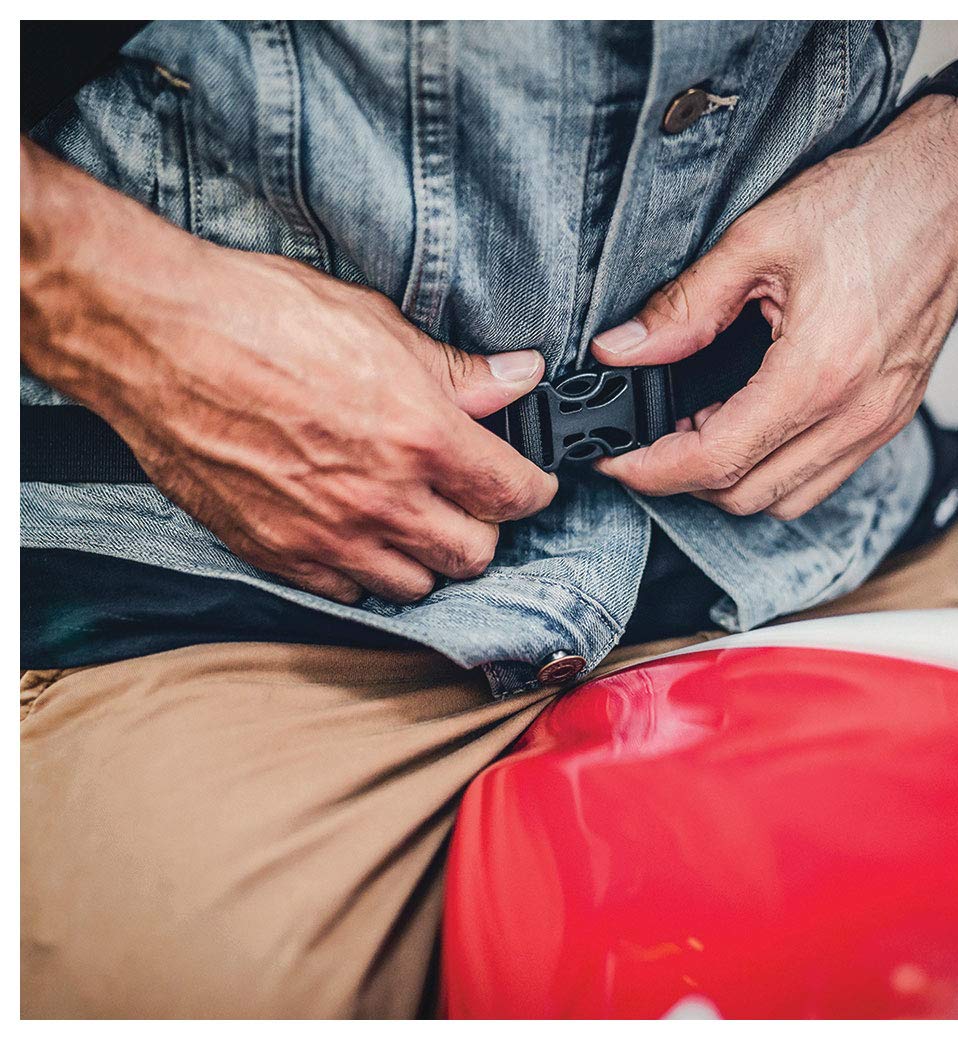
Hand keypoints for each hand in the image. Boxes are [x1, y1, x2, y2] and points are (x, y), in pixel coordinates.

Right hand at [21, 142, 556, 602]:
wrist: (158, 341)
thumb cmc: (262, 319)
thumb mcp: (377, 324)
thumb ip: (457, 371)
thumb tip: (518, 380)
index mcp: (421, 436)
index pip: (512, 493)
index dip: (533, 489)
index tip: (529, 484)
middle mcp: (383, 499)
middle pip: (474, 554)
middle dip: (485, 528)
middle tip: (471, 501)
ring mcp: (329, 536)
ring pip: (416, 585)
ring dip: (427, 558)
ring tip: (415, 521)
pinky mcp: (279, 555)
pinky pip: (349, 593)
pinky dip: (366, 573)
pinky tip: (358, 537)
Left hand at [591, 93, 957, 517]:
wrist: (954, 182)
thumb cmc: (875, 201)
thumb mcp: (758, 240)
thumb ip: (684, 306)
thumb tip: (623, 349)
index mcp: (819, 372)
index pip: (717, 460)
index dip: (653, 470)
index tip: (617, 460)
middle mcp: (856, 412)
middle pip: (746, 494)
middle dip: (683, 479)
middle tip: (650, 437)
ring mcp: (879, 421)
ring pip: (785, 499)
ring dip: (730, 479)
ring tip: (697, 428)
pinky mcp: (890, 415)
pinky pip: (821, 478)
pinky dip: (774, 470)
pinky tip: (749, 423)